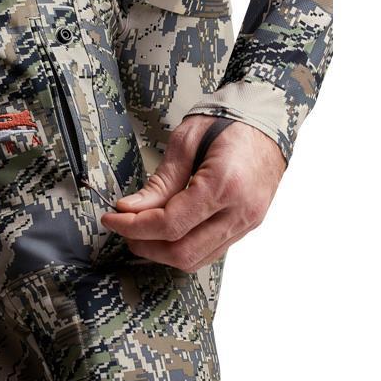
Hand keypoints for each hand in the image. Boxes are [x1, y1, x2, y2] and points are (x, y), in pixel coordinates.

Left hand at [100, 115, 286, 271]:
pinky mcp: (248, 225)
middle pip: (183, 252)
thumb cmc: (228, 122)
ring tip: (141, 231)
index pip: (171, 224)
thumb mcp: (186, 141)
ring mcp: (248, 222)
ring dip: (162, 252)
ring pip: (197, 259)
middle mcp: (241, 211)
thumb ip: (160, 181)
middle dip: (145, 244)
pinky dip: (183, 247)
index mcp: (225, 185)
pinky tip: (166, 232)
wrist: (267, 121)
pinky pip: (210, 251)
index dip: (134, 226)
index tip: (113, 218)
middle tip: (123, 228)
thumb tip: (131, 209)